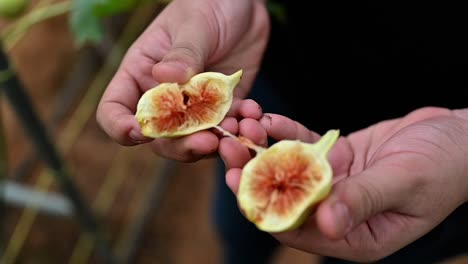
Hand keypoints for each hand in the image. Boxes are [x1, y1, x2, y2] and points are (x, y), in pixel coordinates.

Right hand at [96, 0, 268, 161]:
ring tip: (239, 126)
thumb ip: (183, 52)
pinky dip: (240, 129)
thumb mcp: (194, 23)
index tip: (142, 131)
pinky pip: (228, 130)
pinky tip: (253, 113)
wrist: (243, 4)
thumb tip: (164, 77)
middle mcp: (164, 96)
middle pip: (160, 138)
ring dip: (216, 142)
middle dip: (181, 146)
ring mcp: (195, 106)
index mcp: (141, 73)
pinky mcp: (223, 108)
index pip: (115, 109)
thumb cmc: (208, 4)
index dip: (121, 127)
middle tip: (208, 141)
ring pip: (195, 141)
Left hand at [219, 107, 467, 261]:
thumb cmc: (444, 166)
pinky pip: (305, 146)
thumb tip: (324, 225)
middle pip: (284, 197)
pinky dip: (286, 133)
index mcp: (355, 237)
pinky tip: (268, 119)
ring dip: (264, 149)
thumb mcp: (405, 182)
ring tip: (243, 125)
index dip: (263, 207)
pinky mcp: (337, 160)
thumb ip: (363, 200)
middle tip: (227, 146)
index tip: (233, 181)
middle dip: (252, 174)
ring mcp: (335, 185)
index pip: (297, 229)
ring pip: (289, 170)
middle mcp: (338, 214)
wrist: (459, 137)